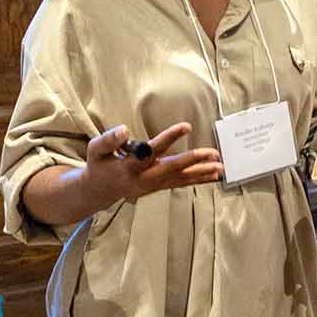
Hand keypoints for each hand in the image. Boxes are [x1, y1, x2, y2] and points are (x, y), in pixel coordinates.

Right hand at [86, 121, 222, 203]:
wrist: (99, 190)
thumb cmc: (99, 165)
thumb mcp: (96, 150)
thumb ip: (109, 139)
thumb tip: (125, 129)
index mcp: (129, 167)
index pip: (152, 151)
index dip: (169, 138)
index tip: (186, 126)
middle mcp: (144, 178)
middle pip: (172, 169)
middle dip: (194, 161)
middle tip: (213, 154)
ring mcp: (153, 185)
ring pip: (181, 179)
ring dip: (202, 173)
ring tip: (220, 167)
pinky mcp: (159, 187)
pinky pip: (181, 183)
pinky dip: (198, 179)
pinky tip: (214, 175)